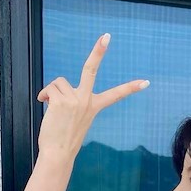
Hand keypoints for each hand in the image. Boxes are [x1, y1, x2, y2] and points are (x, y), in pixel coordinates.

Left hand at [36, 33, 148, 163]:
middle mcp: (87, 101)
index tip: (146, 82)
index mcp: (94, 106)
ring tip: (51, 107)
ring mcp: (75, 100)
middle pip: (91, 69)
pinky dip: (44, 95)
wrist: (58, 154)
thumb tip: (53, 93)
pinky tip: (44, 104)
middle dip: (99, 51)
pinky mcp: (62, 100)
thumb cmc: (64, 138)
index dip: (131, 87)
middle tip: (106, 36)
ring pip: (59, 82)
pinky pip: (50, 88)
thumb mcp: (74, 119)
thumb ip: (72, 102)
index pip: (116, 94)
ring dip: (51, 92)